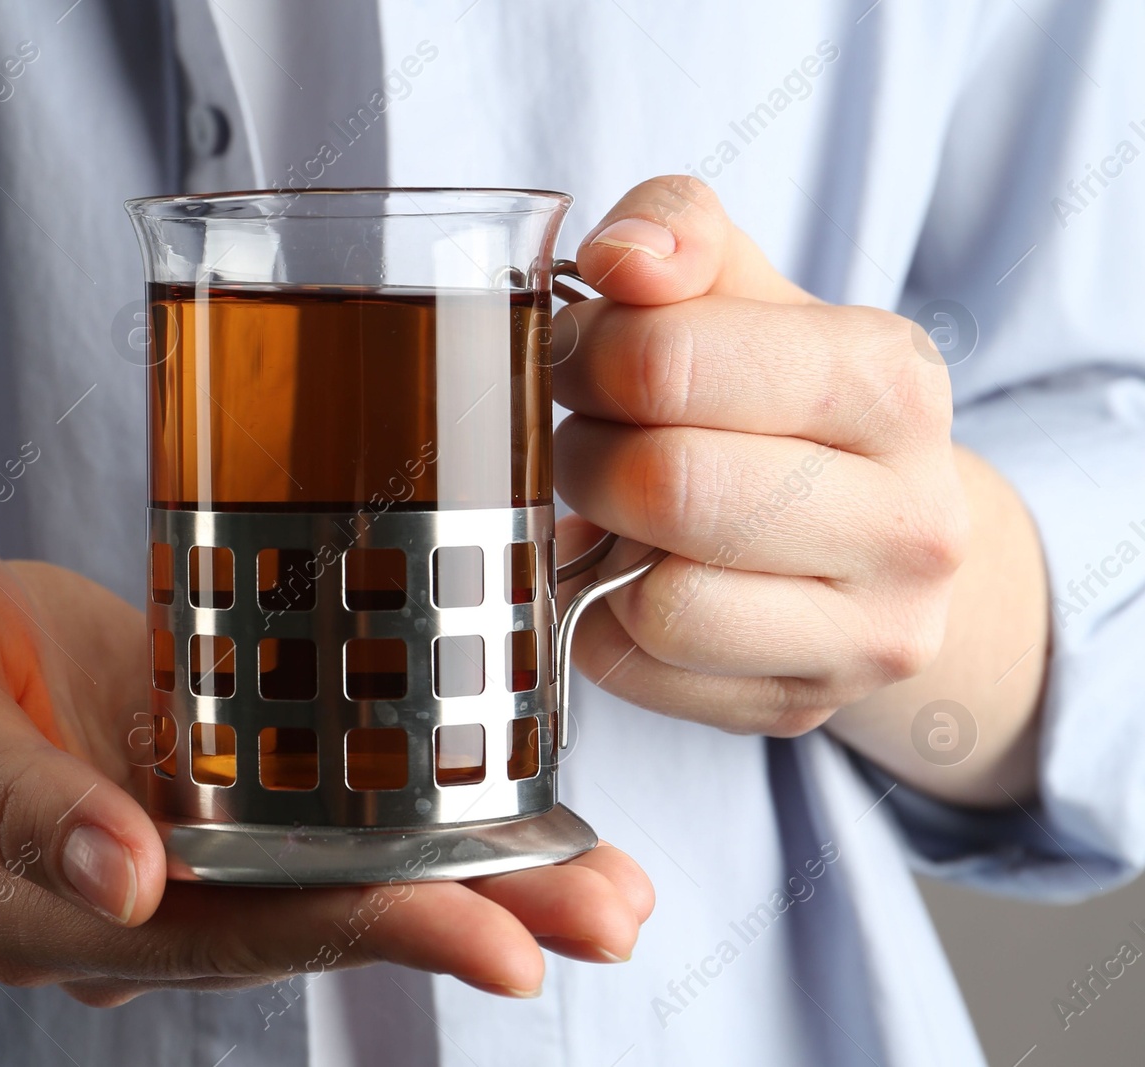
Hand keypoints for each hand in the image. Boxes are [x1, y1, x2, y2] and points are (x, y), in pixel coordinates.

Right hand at [0, 534, 653, 1004]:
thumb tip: (127, 878)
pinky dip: (426, 822)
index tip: (498, 943)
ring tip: (607, 886)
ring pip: (341, 882)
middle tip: (608, 916)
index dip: (372, 931)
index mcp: (58, 907)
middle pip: (317, 923)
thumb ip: (13, 794)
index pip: (235, 932)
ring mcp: (184, 858)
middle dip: (469, 920)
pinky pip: (330, 824)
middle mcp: (140, 906)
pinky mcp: (215, 800)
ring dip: (475, 884)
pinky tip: (521, 820)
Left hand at [550, 177, 1044, 800]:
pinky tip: (635, 574)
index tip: (580, 356)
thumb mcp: (746, 289)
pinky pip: (637, 665)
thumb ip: (678, 231)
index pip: (670, 362)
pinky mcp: (802, 704)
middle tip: (590, 437)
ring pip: (657, 601)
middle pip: (662, 485)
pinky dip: (602, 616)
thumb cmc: (784, 399)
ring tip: (619, 508)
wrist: (883, 534)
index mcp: (891, 383)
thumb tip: (623, 259)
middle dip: (587, 453)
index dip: (587, 356)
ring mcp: (867, 631)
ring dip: (600, 543)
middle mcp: (909, 518)